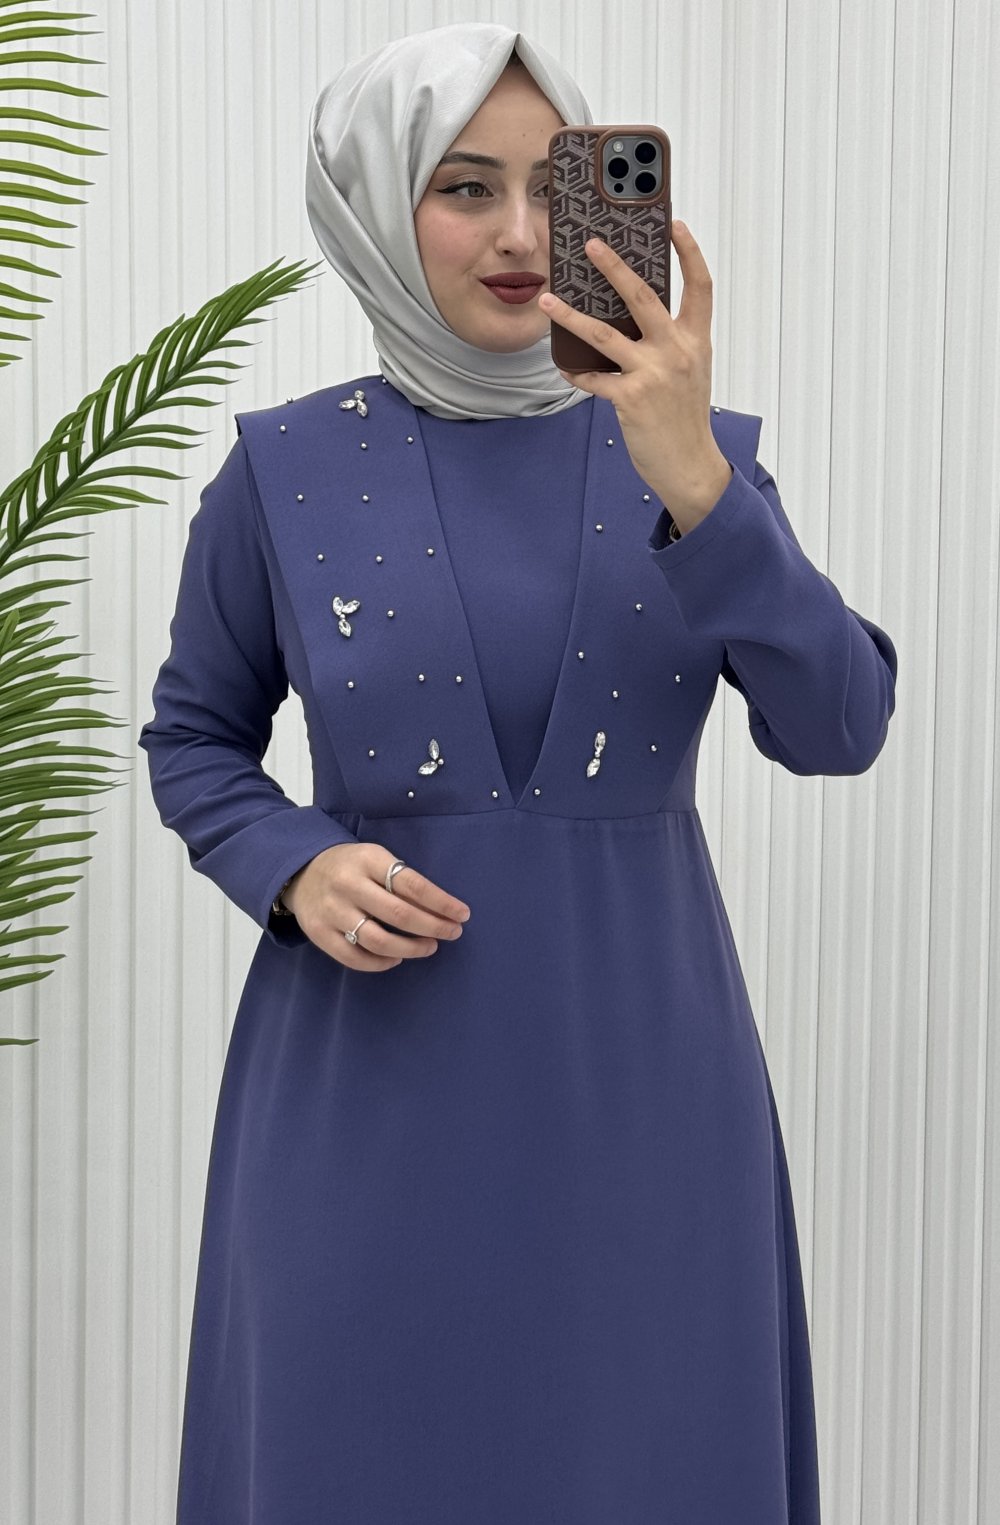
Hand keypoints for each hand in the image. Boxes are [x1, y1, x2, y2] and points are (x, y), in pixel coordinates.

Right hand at [282, 842, 470, 971]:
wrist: (300, 871)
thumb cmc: (351, 866)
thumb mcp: (375, 858)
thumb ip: (402, 879)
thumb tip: (442, 908)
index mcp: (368, 860)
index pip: (413, 884)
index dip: (441, 902)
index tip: (462, 914)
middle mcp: (348, 885)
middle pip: (400, 914)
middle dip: (434, 927)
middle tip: (453, 932)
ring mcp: (332, 912)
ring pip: (379, 941)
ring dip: (411, 949)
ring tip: (430, 946)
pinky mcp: (320, 934)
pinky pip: (355, 958)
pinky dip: (381, 963)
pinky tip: (397, 958)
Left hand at [538, 221, 732, 532]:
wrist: (690, 465)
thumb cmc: (685, 418)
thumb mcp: (690, 372)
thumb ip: (670, 342)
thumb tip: (633, 319)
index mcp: (696, 340)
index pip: (700, 286)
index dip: (689, 252)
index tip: (674, 224)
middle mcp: (677, 351)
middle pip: (643, 296)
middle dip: (614, 266)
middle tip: (591, 243)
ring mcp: (653, 374)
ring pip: (604, 334)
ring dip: (571, 315)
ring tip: (547, 300)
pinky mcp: (630, 398)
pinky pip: (594, 378)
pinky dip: (577, 373)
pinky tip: (564, 367)